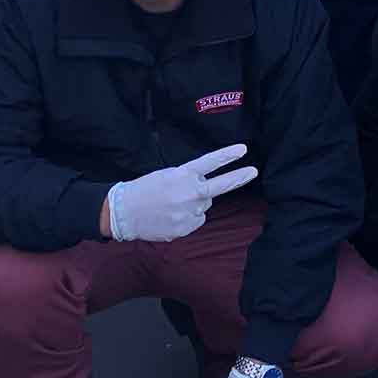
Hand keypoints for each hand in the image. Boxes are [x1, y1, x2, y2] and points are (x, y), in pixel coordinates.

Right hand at [105, 144, 257, 242]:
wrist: (124, 213)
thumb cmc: (145, 190)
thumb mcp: (167, 175)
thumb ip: (189, 179)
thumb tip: (206, 189)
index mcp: (182, 175)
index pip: (210, 163)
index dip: (227, 155)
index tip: (243, 149)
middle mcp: (189, 193)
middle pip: (220, 186)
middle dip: (239, 178)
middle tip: (253, 172)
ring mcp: (188, 212)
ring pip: (204, 206)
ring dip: (195, 203)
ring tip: (173, 204)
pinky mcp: (185, 228)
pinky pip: (196, 220)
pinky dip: (188, 218)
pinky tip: (171, 216)